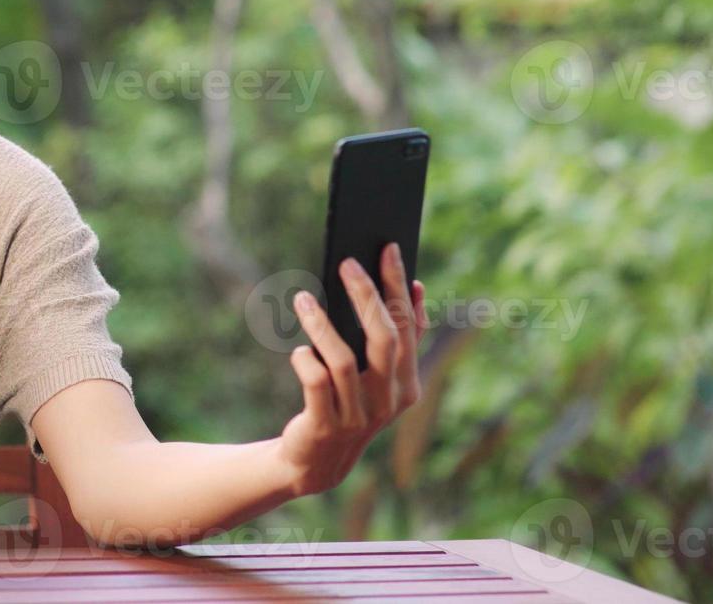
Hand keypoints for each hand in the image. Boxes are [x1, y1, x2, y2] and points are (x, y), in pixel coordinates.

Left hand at [275, 243, 426, 496]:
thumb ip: (397, 340)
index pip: (408, 327)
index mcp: (408, 384)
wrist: (317, 462)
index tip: (389, 250)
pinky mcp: (326, 425)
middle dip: (367, 295)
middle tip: (348, 262)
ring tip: (303, 298)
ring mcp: (359, 415)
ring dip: (322, 324)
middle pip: (384, 338)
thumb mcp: (379, 377)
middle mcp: (390, 400)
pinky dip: (306, 360)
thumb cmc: (347, 404)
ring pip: (345, 360)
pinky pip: (317, 382)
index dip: (399, 288)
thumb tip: (413, 288)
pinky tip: (299, 350)